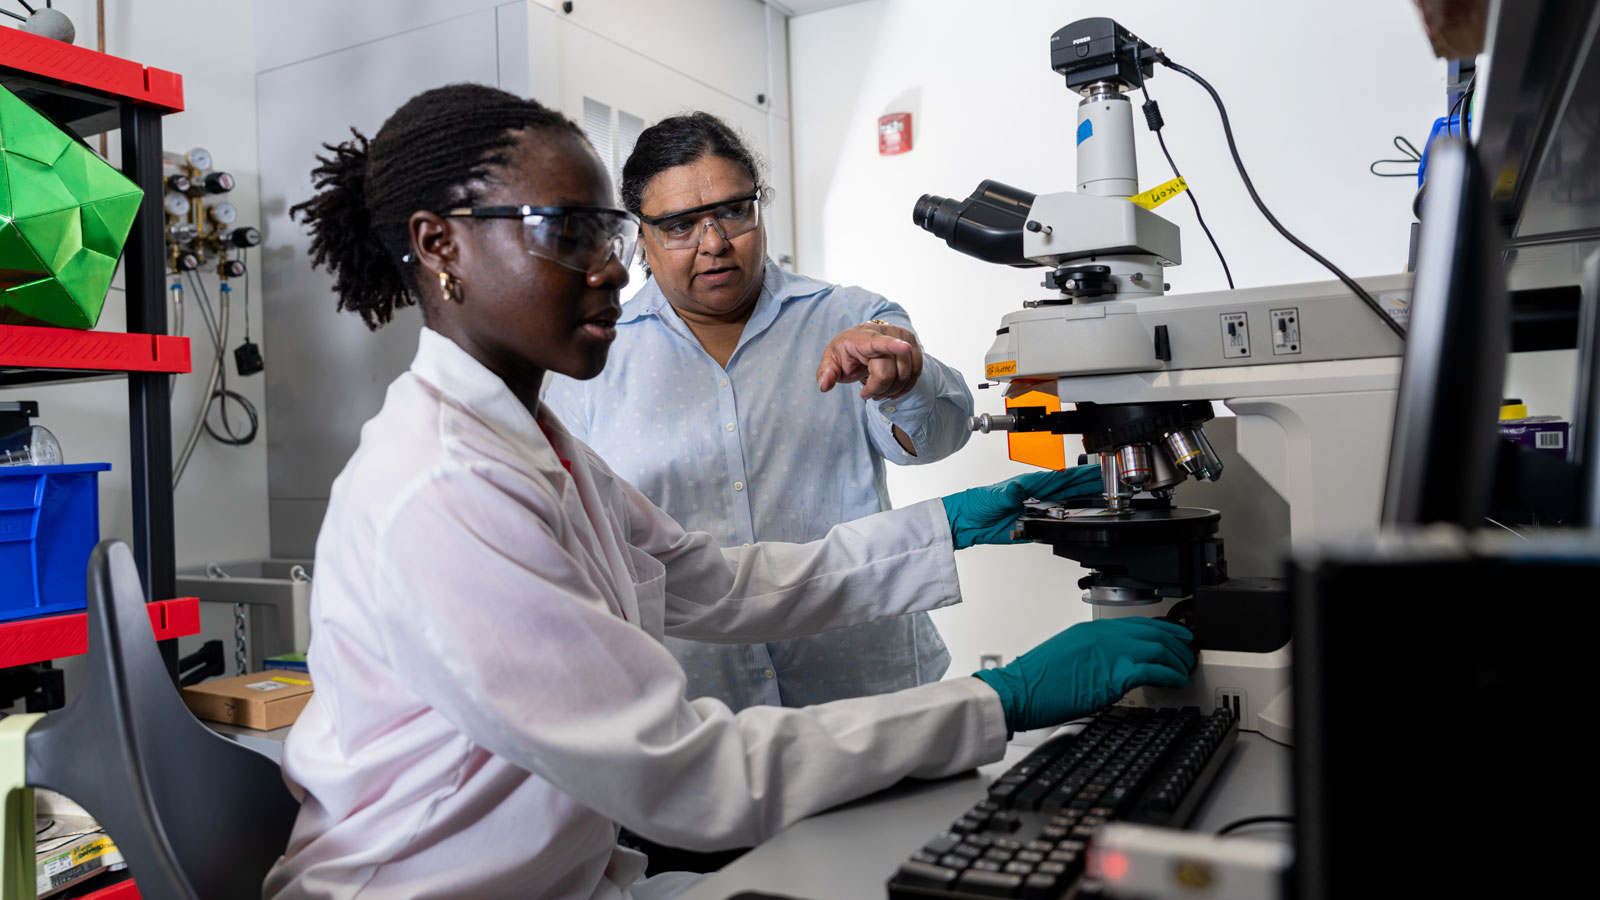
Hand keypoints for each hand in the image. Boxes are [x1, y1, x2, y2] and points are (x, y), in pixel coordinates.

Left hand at [816, 322, 922, 400]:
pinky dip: (904, 387)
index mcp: (864, 337)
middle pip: (889, 374)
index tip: (905, 347)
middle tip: (866, 392)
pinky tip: (892, 390)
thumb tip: (824, 386)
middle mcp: (888, 334)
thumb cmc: (846, 352)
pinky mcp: (914, 348)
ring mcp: (905, 340)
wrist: (862, 341)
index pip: (880, 342)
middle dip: (877, 389)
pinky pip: (915, 375)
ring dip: (891, 390)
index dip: (894, 346)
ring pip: (905, 376)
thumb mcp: (831, 361)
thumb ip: (826, 373)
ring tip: (878, 390)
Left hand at [941, 466, 1100, 549]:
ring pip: (1064, 504)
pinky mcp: (1031, 525)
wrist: (966, 521)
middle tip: (1107, 479)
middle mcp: (1034, 495)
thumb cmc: (977, 502)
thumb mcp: (994, 496)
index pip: (1060, 478)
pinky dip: (1066, 520)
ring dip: (1082, 500)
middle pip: (1068, 489)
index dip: (1079, 475)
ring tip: (1100, 494)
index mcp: (1029, 484)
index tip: (1095, 471)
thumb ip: (1009, 493)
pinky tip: (1079, 517)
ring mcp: (1034, 510)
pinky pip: (1053, 523)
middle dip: (1088, 484)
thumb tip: (1020, 488)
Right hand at [974, 618, 1194, 733]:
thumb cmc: (1037, 680)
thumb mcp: (1067, 655)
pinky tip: (1175, 681)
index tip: (1175, 636)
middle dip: (1176, 642)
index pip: (1137, 623)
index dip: (1163, 629)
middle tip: (1187, 653)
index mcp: (1092, 630)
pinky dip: (1171, 674)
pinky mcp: (1113, 676)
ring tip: (1183, 670)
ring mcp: (1110, 654)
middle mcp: (1104, 636)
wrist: (1019, 691)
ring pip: (1159, 647)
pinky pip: (1154, 670)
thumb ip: (1093, 653)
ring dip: (1177, 659)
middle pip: (1154, 631)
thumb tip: (1112, 663)